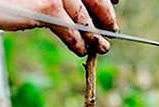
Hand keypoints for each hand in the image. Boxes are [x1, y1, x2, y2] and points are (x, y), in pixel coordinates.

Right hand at [0, 0, 119, 55]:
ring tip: (101, 47)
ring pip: (82, 15)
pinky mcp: (46, 7)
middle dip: (104, 16)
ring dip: (94, 34)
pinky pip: (69, 27)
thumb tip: (75, 17)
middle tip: (112, 32)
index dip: (104, 0)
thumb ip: (51, 3)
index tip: (112, 10)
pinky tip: (80, 49)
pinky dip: (77, 40)